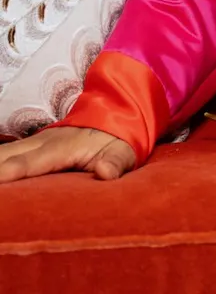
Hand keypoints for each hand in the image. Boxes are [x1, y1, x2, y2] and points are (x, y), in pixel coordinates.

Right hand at [0, 127, 136, 182]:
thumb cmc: (117, 141)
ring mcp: (31, 144)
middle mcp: (41, 144)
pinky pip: (2, 156)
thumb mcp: (124, 152)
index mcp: (62, 147)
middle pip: (5, 158)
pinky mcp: (27, 149)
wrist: (113, 116)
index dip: (13, 170)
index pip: (33, 162)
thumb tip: (106, 173)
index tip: (0, 177)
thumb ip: (115, 162)